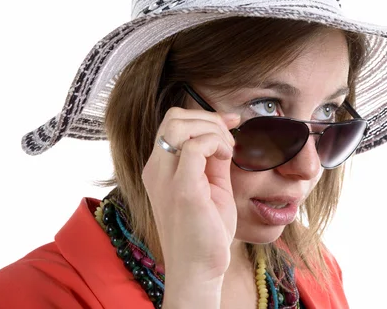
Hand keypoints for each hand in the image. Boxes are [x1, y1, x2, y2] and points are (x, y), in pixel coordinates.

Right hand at [142, 107, 240, 281]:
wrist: (199, 269)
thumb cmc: (205, 232)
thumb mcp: (210, 187)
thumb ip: (212, 161)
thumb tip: (224, 136)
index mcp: (160, 168)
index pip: (173, 123)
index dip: (204, 116)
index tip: (231, 124)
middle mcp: (156, 169)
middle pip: (173, 117)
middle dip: (208, 118)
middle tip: (230, 138)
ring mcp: (165, 178)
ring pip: (179, 124)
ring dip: (212, 129)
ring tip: (228, 150)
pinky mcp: (182, 189)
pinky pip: (193, 147)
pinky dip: (215, 142)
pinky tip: (227, 157)